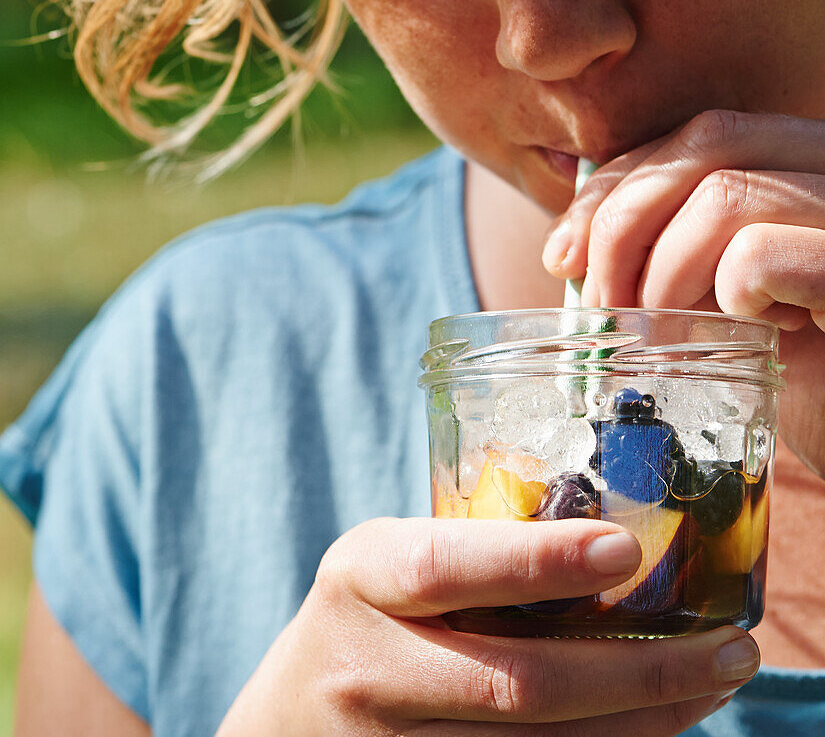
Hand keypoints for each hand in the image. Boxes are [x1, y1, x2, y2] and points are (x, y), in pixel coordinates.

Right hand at [215, 516, 757, 734]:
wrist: (279, 729)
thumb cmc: (358, 622)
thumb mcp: (384, 564)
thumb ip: (465, 556)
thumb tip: (611, 550)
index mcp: (361, 576)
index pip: (448, 566)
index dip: (537, 561)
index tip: (625, 549)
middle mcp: (369, 667)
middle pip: (516, 681)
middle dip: (637, 670)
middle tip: (726, 647)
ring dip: (640, 723)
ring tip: (711, 686)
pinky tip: (654, 729)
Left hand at [541, 109, 824, 476]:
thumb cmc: (801, 363)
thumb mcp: (724, 290)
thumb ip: (671, 247)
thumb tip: (570, 246)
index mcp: (804, 158)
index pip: (696, 135)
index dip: (616, 188)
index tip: (563, 256)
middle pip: (709, 141)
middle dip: (623, 223)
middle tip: (599, 304)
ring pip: (724, 196)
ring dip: (663, 274)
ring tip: (664, 336)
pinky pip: (760, 256)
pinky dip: (726, 298)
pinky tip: (752, 334)